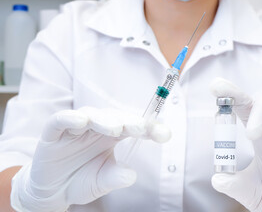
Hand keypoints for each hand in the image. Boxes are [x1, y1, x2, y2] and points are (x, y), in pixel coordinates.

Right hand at [11, 107, 169, 211]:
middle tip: (141, 128)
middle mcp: (97, 127)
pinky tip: (82, 121)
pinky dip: (71, 118)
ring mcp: (75, 128)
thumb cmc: (80, 181)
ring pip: (92, 115)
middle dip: (130, 121)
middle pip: (115, 116)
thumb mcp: (101, 182)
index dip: (150, 128)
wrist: (51, 190)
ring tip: (116, 129)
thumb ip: (115, 177)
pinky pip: (61, 120)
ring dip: (105, 119)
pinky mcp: (53, 132)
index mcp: (113, 136)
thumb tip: (131, 175)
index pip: (134, 126)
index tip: (165, 134)